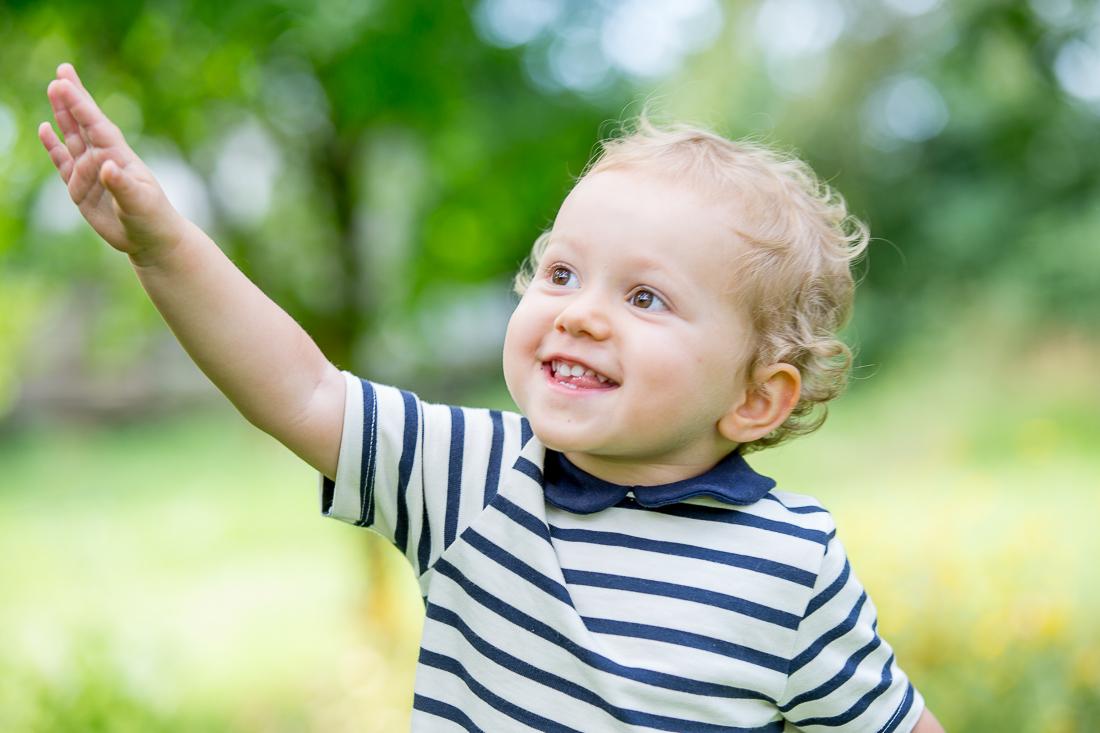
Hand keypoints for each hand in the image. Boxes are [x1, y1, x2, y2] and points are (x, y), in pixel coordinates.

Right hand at [39, 63, 186, 264]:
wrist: (152, 240)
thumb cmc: (152, 218)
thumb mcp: (139, 203)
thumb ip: (122, 185)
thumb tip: (106, 167)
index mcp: (119, 158)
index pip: (96, 126)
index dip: (80, 105)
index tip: (64, 83)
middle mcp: (104, 160)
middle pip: (85, 124)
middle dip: (73, 99)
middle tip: (61, 73)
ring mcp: (92, 173)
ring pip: (73, 138)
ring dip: (63, 117)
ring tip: (54, 91)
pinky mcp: (81, 189)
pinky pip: (63, 163)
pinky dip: (54, 147)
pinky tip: (45, 129)